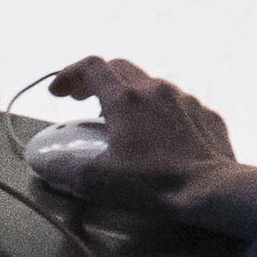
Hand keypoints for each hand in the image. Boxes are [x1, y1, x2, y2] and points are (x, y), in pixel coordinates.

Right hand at [42, 55, 245, 224]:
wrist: (212, 190)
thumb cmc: (153, 183)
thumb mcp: (98, 181)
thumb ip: (64, 169)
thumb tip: (44, 163)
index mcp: (125, 98)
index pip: (91, 67)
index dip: (69, 74)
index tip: (58, 92)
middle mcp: (156, 89)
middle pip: (120, 68)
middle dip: (97, 81)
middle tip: (84, 101)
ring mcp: (185, 100)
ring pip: (152, 85)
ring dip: (131, 96)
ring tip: (122, 121)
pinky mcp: (207, 115)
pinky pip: (179, 106)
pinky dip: (162, 113)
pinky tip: (161, 136)